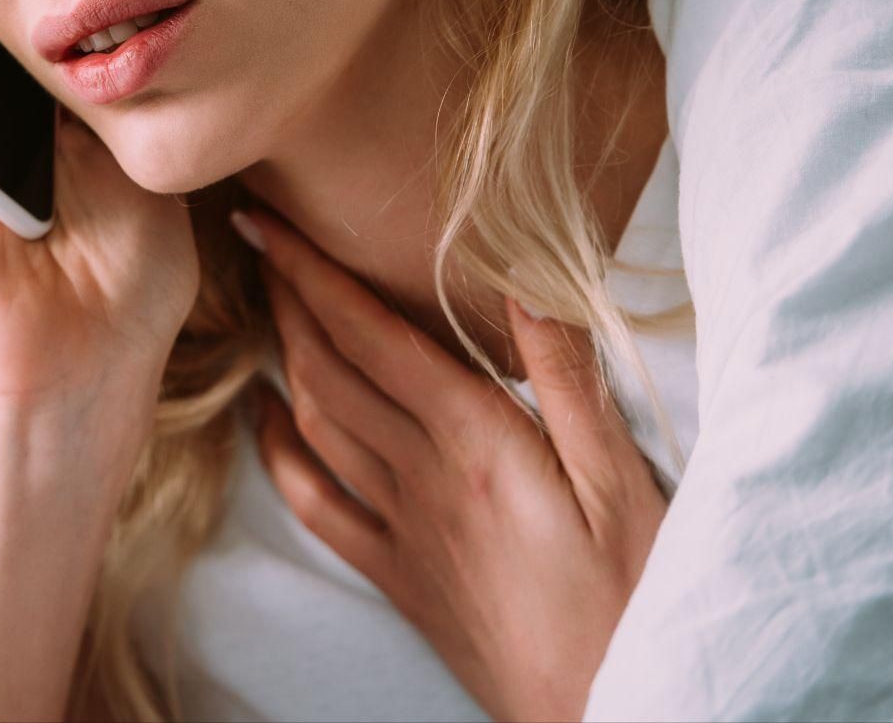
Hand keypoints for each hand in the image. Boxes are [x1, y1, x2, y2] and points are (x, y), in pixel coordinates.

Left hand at [236, 207, 667, 722]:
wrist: (611, 712)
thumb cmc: (637, 598)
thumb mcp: (624, 480)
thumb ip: (567, 379)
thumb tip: (524, 281)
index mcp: (475, 441)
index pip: (370, 335)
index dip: (309, 271)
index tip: (264, 219)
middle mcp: (421, 477)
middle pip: (327, 368)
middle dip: (285, 296)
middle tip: (256, 237)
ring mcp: (402, 528)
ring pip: (316, 424)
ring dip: (281, 357)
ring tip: (266, 302)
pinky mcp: (398, 574)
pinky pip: (317, 504)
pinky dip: (279, 452)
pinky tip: (263, 416)